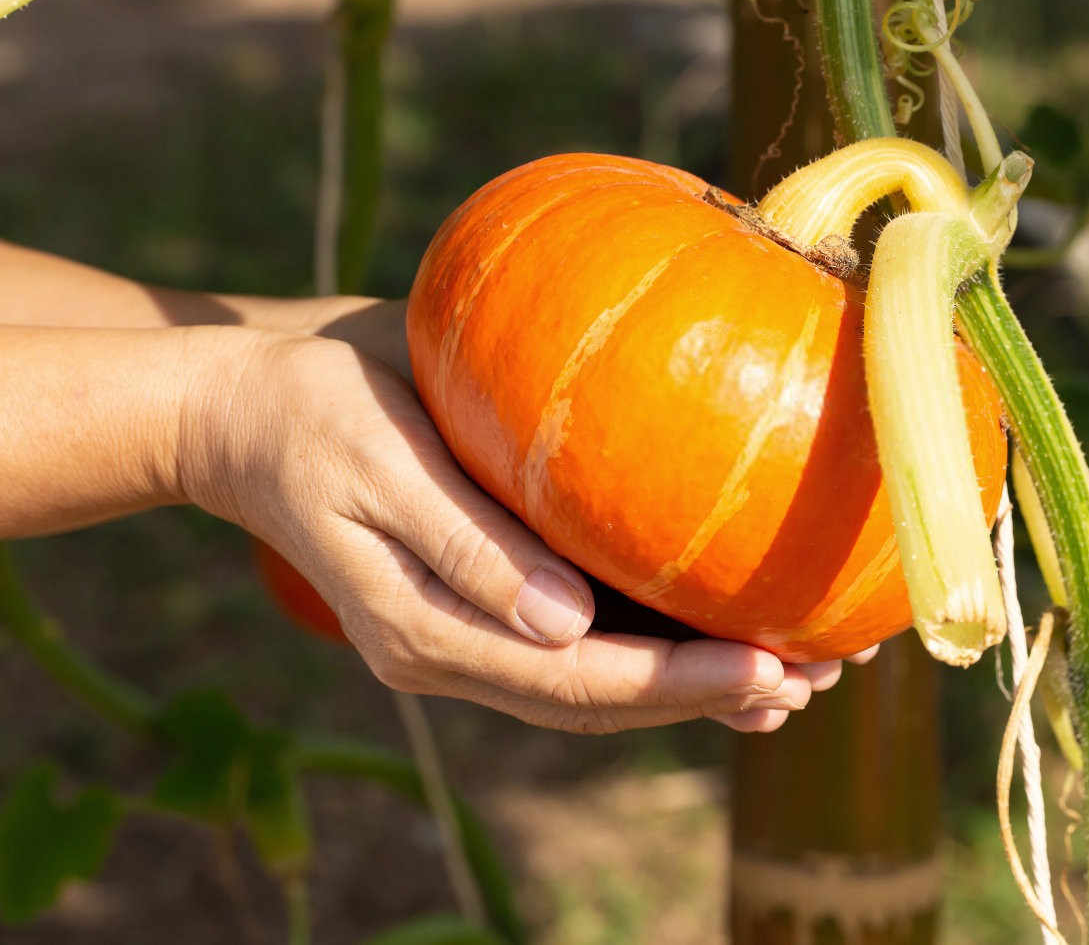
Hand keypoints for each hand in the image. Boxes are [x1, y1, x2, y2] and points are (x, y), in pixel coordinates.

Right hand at [179, 327, 864, 733]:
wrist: (251, 405)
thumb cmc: (311, 414)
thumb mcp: (379, 466)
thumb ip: (469, 548)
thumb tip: (567, 627)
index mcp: (427, 636)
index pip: (577, 684)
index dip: (679, 685)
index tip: (772, 669)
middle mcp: (459, 650)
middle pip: (604, 702)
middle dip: (713, 696)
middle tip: (819, 679)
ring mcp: (475, 629)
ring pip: (604, 681)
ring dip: (700, 682)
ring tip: (802, 672)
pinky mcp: (494, 590)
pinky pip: (589, 637)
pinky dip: (662, 640)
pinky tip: (726, 627)